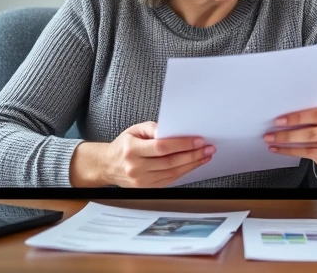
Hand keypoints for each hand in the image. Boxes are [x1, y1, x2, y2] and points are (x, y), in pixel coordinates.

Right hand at [100, 121, 214, 187]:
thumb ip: (153, 128)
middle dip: (193, 154)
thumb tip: (174, 130)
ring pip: (172, 172)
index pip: (162, 147)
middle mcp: (136, 167)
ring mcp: (141, 180)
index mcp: (132, 150)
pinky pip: (169, 179)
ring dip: (192, 164)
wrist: (108, 166)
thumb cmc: (124, 145)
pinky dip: (184, 172)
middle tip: (207, 148)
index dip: (182, 144)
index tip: (198, 140)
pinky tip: (192, 165)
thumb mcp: (134, 130)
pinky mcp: (147, 188)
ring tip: (205, 156)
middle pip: (170, 162)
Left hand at [265, 103, 316, 180]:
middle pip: (314, 130)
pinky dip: (290, 151)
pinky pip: (308, 153)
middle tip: (271, 133)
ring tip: (271, 140)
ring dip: (288, 142)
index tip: (278, 120)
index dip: (298, 117)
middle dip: (290, 132)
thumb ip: (309, 113)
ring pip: (310, 142)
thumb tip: (281, 115)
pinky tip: (278, 149)